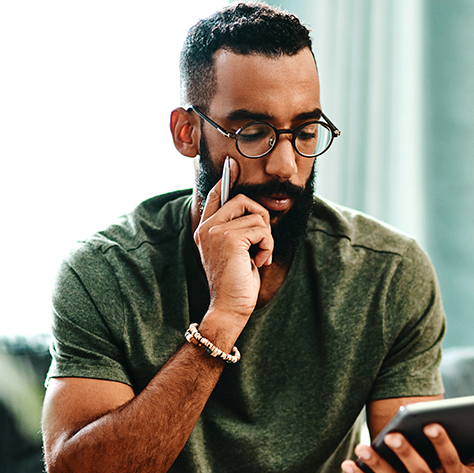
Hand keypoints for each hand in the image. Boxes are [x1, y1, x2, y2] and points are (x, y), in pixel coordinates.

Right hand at [193, 158, 274, 321]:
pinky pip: (262, 229)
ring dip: (266, 238)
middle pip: (243, 200)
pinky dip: (267, 246)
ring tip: (258, 256)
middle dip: (261, 219)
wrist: (229, 307)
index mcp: (205, 229)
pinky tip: (258, 262)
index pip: (216, 195)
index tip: (232, 165)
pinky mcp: (229, 238)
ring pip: (257, 215)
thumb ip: (240, 230)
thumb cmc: (237, 283)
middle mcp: (207, 227)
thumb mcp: (237, 252)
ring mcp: (216, 231)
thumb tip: (257, 210)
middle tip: (260, 243)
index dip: (226, 179)